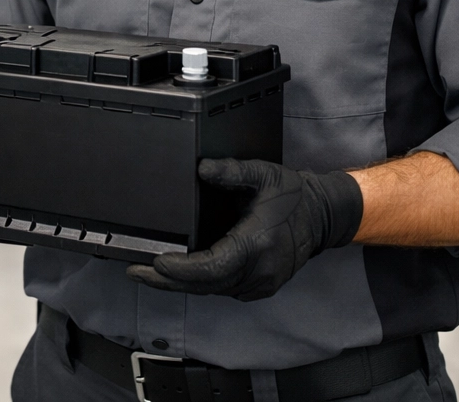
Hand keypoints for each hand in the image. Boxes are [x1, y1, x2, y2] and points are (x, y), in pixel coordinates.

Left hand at [127, 158, 361, 301]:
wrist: (323, 215)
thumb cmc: (293, 195)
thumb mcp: (263, 173)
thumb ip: (231, 171)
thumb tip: (201, 168)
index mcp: (258, 243)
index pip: (211, 267)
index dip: (180, 270)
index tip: (155, 263)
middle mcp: (260, 269)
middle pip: (205, 285)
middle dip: (167, 281)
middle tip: (135, 271)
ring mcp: (262, 282)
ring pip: (213, 290)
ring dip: (180, 285)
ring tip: (148, 274)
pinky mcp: (261, 287)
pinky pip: (224, 289)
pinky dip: (200, 284)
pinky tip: (179, 276)